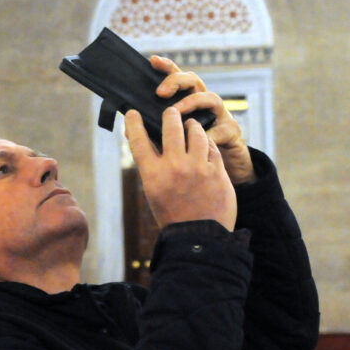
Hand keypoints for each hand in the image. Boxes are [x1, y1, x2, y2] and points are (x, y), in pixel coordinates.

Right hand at [125, 107, 235, 230]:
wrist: (200, 238)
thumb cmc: (173, 216)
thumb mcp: (155, 193)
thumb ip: (154, 169)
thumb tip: (153, 144)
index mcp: (153, 175)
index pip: (139, 141)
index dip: (133, 124)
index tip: (132, 113)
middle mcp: (174, 167)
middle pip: (171, 127)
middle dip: (170, 115)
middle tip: (170, 112)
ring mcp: (197, 167)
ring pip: (195, 132)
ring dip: (192, 126)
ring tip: (192, 126)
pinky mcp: (217, 170)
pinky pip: (212, 147)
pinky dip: (207, 143)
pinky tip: (205, 144)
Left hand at [150, 55, 255, 184]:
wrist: (222, 174)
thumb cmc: (193, 157)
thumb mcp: (172, 143)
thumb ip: (154, 134)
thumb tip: (128, 132)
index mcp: (188, 103)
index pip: (177, 79)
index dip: (167, 67)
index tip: (153, 60)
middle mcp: (205, 105)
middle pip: (194, 81)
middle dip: (177, 82)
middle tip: (161, 92)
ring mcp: (221, 116)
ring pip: (211, 98)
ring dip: (192, 102)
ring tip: (177, 112)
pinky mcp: (232, 132)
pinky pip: (222, 129)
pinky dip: (209, 134)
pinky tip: (199, 140)